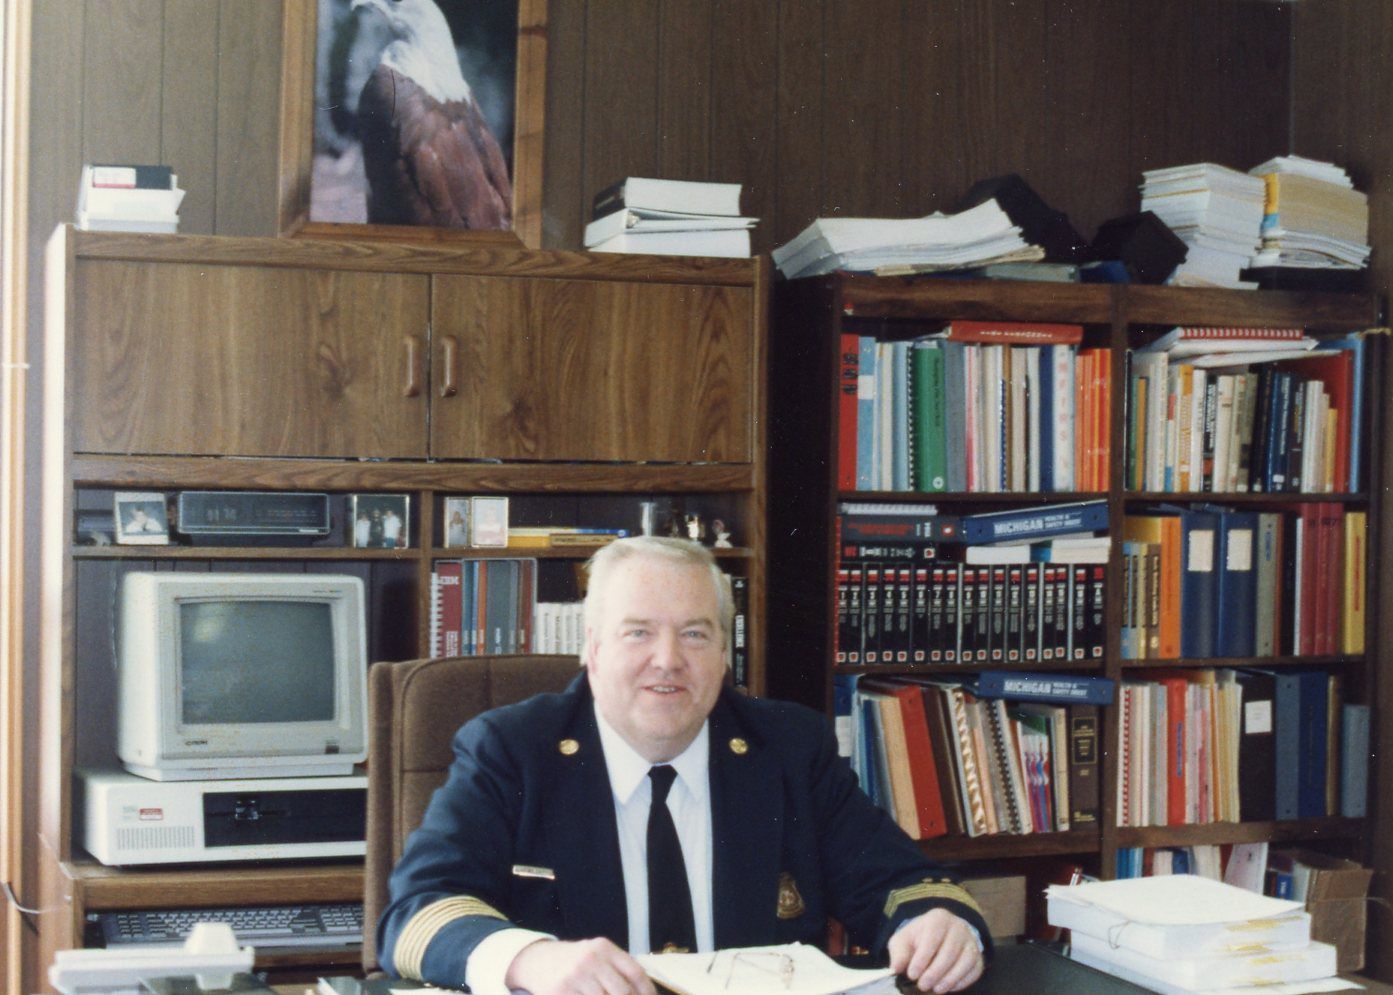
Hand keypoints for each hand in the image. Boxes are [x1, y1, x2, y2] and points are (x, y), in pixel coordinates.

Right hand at [505, 936, 655, 994]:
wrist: (537, 960)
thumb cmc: (575, 962)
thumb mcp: (596, 955)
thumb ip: (617, 969)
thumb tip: (643, 992)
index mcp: (604, 947)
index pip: (635, 972)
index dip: (647, 991)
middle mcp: (590, 959)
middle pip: (622, 991)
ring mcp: (575, 975)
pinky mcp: (560, 991)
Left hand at [887, 908, 984, 992]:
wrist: (940, 934)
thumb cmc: (919, 938)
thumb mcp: (904, 940)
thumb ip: (899, 953)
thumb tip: (896, 969)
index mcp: (938, 918)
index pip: (932, 938)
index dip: (922, 958)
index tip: (912, 975)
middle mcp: (958, 927)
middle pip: (950, 951)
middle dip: (935, 972)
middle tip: (922, 986)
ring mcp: (971, 941)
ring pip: (965, 961)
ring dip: (950, 978)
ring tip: (936, 989)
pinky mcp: (978, 956)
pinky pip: (974, 970)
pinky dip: (962, 981)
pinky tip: (949, 988)